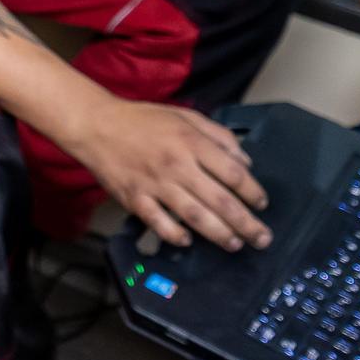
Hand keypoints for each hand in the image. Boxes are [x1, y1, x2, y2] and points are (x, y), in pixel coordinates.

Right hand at [71, 98, 270, 250]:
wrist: (97, 125)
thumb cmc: (142, 120)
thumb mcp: (185, 116)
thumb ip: (218, 136)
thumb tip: (244, 161)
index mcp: (191, 142)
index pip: (233, 173)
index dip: (253, 192)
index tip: (262, 203)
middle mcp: (177, 165)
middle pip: (221, 201)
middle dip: (246, 224)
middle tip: (262, 238)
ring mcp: (155, 184)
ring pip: (195, 216)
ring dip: (219, 234)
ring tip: (234, 244)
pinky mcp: (135, 199)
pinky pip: (159, 223)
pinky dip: (175, 235)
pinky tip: (188, 240)